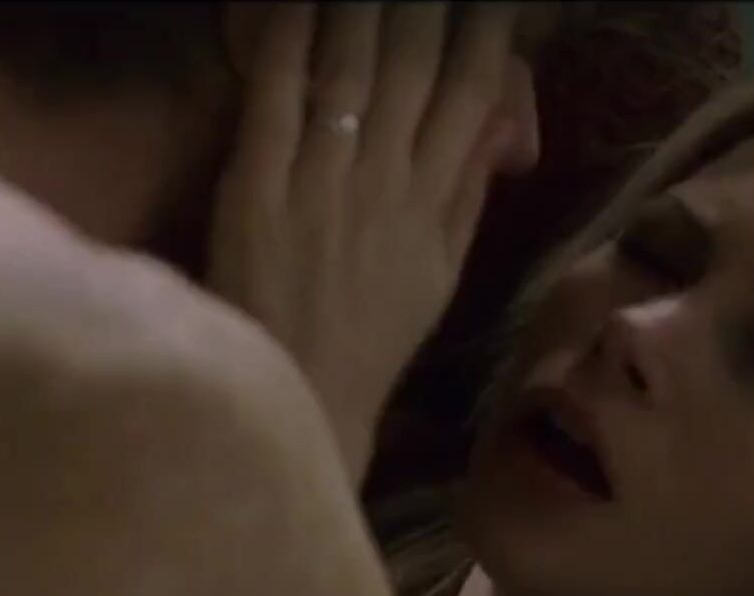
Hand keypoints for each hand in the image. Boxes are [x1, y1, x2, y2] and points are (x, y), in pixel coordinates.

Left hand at [209, 2, 525, 477]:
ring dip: (362, 7)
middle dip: (424, 6)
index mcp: (437, 205)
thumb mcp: (441, 271)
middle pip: (414, 67)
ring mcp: (321, 184)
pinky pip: (278, 97)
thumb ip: (467, 193)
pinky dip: (288, 40)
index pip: (472, 97)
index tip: (489, 1)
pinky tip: (297, 2)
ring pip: (351, 70)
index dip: (484, 35)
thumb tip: (497, 124)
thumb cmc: (373, 336)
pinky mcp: (257, 189)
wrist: (303, 398)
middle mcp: (387, 185)